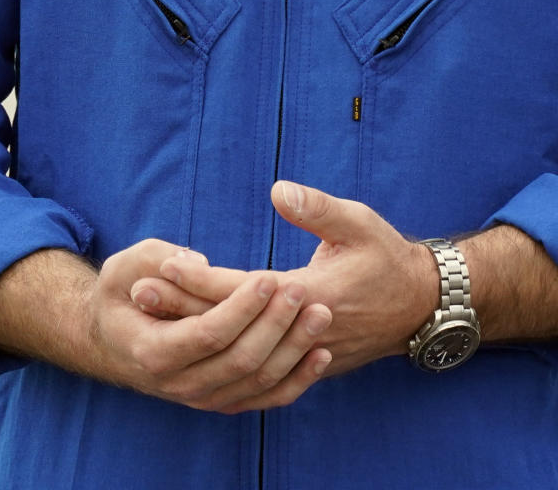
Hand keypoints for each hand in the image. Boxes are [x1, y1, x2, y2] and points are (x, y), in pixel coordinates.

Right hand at [89, 238, 332, 412]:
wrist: (115, 339)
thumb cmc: (123, 291)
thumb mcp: (125, 266)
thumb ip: (156, 259)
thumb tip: (197, 262)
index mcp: (153, 351)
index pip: (207, 334)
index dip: (242, 308)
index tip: (270, 277)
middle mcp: (179, 384)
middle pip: (239, 360)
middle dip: (275, 323)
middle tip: (301, 288)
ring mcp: (203, 398)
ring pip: (258, 382)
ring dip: (294, 349)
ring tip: (320, 313)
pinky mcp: (224, 399)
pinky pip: (265, 398)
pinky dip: (297, 380)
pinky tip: (322, 354)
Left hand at [146, 186, 439, 379]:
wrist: (420, 307)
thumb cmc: (387, 257)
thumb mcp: (358, 221)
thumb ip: (317, 207)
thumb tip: (277, 190)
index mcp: (309, 295)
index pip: (239, 291)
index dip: (197, 281)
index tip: (159, 268)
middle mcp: (298, 331)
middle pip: (228, 324)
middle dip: (181, 308)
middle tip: (138, 292)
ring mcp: (301, 353)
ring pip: (236, 349)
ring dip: (195, 331)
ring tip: (154, 315)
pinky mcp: (304, 363)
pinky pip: (254, 367)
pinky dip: (221, 356)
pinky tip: (196, 345)